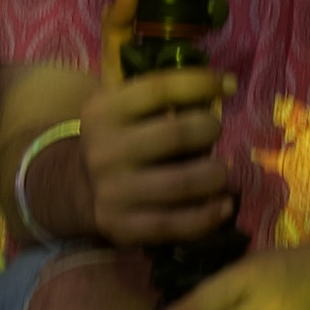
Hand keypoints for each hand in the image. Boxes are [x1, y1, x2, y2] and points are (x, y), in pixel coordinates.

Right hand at [77, 56, 240, 247]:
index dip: (201, 83)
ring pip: (182, 184)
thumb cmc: (120, 138)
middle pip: (176, 135)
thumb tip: (223, 87)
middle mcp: (104, 151)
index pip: (159, 88)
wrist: (80, 188)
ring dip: (216, 176)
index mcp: (104, 111)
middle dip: (209, 130)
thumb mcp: (125, 108)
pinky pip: (175, 225)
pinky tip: (224, 205)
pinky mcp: (123, 227)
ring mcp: (112, 192)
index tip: (229, 85)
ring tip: (222, 172)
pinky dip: (208, 216)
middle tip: (214, 133)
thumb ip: (164, 97)